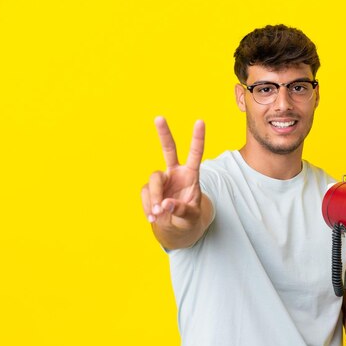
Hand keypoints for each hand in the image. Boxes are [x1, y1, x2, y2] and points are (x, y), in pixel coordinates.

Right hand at [141, 117, 208, 247]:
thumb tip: (165, 205)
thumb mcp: (191, 217)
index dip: (197, 138)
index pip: (195, 154)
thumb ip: (181, 210)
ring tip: (159, 214)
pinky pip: (146, 195)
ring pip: (153, 180)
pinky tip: (154, 217)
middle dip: (164, 133)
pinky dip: (149, 207)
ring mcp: (161, 180)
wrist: (176, 228)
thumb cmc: (189, 219)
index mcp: (191, 174)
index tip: (200, 121)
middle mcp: (175, 172)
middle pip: (168, 149)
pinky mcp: (149, 189)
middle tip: (159, 117)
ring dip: (155, 197)